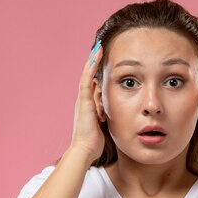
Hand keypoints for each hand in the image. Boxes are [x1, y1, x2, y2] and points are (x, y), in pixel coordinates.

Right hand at [69, 41, 104, 163]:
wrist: (84, 150)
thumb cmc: (94, 142)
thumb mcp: (103, 126)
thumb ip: (107, 117)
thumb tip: (115, 113)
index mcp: (88, 106)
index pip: (93, 85)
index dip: (98, 73)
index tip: (105, 63)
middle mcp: (83, 100)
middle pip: (89, 76)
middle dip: (94, 63)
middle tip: (101, 49)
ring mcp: (82, 99)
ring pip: (87, 74)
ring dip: (93, 60)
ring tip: (99, 47)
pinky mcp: (83, 100)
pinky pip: (87, 79)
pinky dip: (91, 66)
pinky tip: (96, 55)